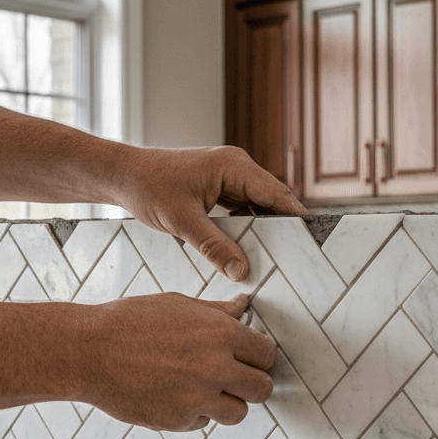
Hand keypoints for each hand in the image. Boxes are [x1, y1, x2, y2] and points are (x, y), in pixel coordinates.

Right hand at [74, 292, 275, 430]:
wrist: (89, 352)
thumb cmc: (130, 323)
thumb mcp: (178, 305)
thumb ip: (217, 311)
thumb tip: (243, 305)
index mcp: (222, 334)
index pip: (267, 354)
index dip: (260, 357)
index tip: (251, 359)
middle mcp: (217, 368)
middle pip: (262, 389)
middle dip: (253, 384)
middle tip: (238, 380)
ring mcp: (199, 398)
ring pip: (238, 413)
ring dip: (228, 404)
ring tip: (207, 390)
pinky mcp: (179, 421)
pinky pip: (203, 422)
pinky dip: (195, 413)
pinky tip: (174, 394)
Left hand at [112, 145, 307, 281]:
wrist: (123, 176)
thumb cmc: (149, 188)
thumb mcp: (182, 221)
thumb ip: (214, 247)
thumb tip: (242, 271)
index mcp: (233, 166)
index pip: (277, 193)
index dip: (297, 217)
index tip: (314, 240)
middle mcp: (236, 167)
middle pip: (272, 200)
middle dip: (283, 228)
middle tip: (299, 257)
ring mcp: (228, 177)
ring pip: (258, 206)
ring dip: (264, 230)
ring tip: (279, 258)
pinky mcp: (219, 188)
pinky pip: (243, 209)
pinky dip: (247, 227)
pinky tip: (248, 249)